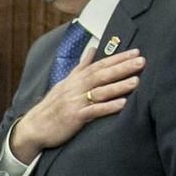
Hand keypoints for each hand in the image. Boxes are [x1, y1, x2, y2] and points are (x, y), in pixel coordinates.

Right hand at [10, 45, 144, 162]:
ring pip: (99, 92)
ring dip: (118, 86)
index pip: (99, 65)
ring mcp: (75, 102)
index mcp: (75, 79)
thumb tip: (92, 49)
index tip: (135, 52)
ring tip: (136, 81)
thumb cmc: (52, 106)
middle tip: (141, 61)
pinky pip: (93, 112)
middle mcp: (75, 88)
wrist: (34, 127)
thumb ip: (81, 67)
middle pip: (101, 75)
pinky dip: (108, 107)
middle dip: (122, 68)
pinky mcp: (74, 118)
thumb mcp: (65, 83)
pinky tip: (122, 104)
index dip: (117, 58)